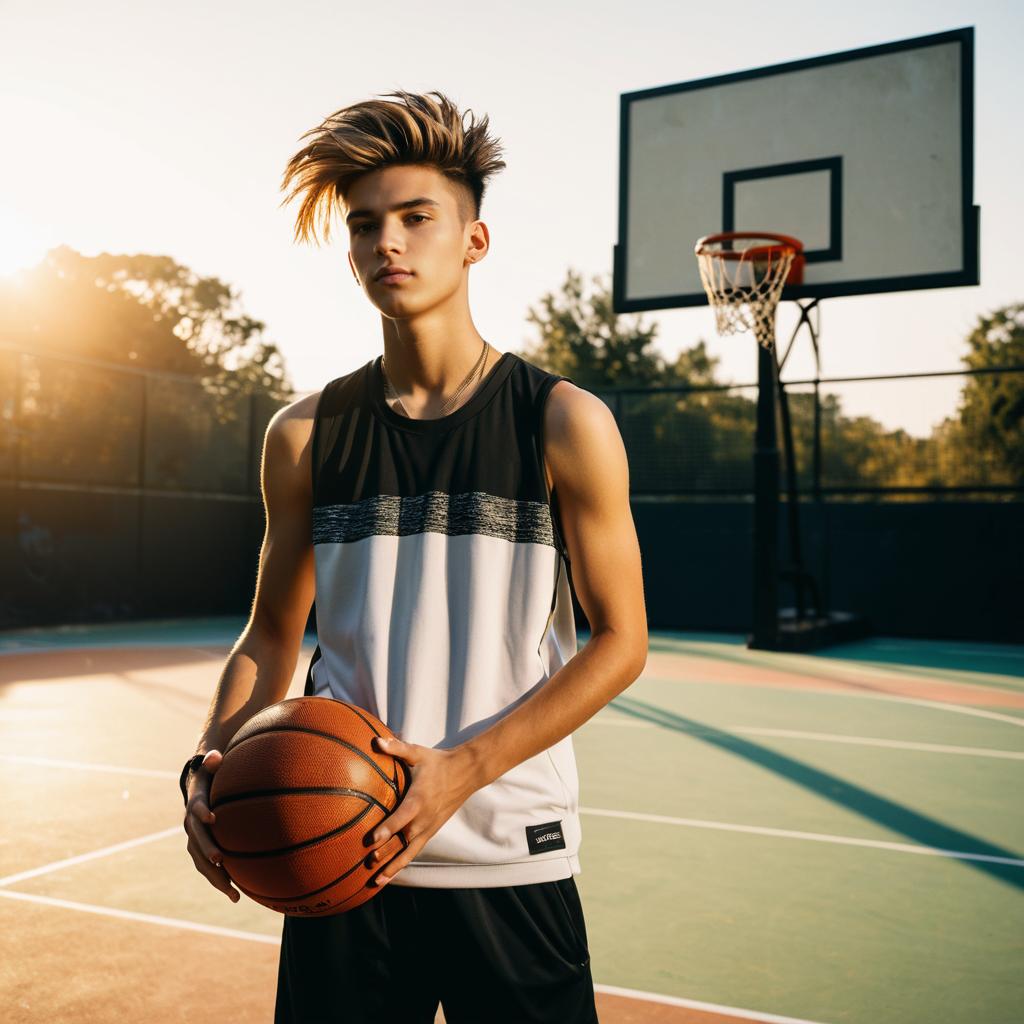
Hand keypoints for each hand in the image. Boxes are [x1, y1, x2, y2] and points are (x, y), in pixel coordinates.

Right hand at [183, 750, 240, 902]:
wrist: (198, 790)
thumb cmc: (211, 777)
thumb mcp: (211, 766)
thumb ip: (212, 762)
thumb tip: (214, 756)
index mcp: (196, 804)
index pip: (196, 808)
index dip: (202, 812)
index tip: (212, 817)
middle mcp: (192, 825)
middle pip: (196, 840)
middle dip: (206, 850)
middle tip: (219, 859)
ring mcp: (195, 841)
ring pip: (200, 861)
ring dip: (214, 875)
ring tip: (233, 891)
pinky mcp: (201, 851)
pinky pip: (208, 869)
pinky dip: (220, 881)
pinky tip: (237, 895)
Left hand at [363, 736, 479, 886]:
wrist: (465, 774)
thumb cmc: (437, 762)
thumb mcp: (418, 753)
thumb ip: (397, 748)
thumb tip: (376, 741)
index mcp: (419, 799)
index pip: (402, 817)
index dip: (387, 829)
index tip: (372, 839)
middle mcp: (424, 818)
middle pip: (403, 840)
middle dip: (386, 852)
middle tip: (367, 862)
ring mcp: (428, 828)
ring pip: (409, 852)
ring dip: (393, 867)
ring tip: (376, 881)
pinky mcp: (430, 832)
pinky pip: (414, 852)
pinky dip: (401, 864)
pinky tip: (388, 875)